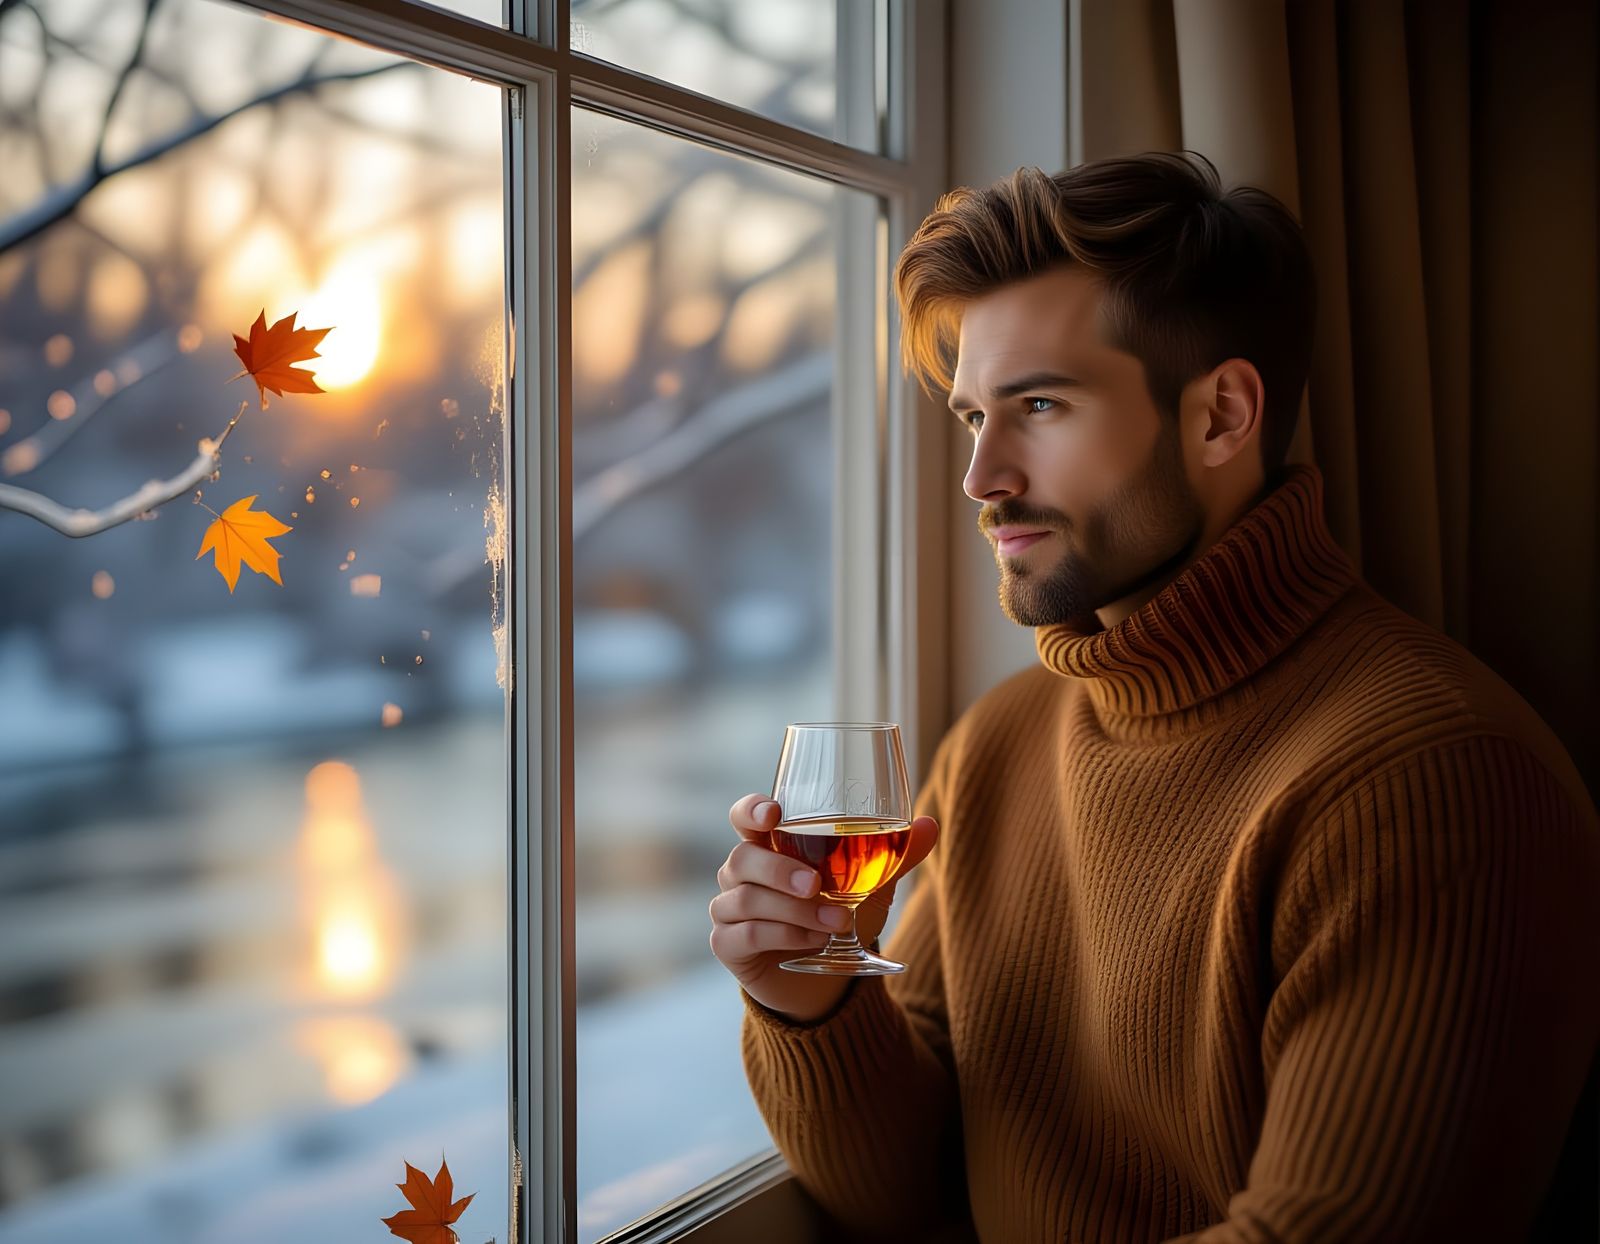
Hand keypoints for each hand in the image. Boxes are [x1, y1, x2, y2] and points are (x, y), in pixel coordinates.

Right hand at [709, 793, 938, 1021]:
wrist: (827, 981)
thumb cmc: (841, 917)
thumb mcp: (871, 885)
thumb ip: (895, 854)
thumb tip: (930, 824)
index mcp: (768, 846)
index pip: (743, 817)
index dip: (750, 810)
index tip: (774, 814)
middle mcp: (740, 873)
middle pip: (743, 858)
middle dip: (781, 870)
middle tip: (817, 884)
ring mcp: (728, 909)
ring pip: (747, 898)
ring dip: (795, 909)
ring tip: (835, 921)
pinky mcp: (727, 944)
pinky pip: (748, 934)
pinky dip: (784, 935)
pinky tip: (813, 940)